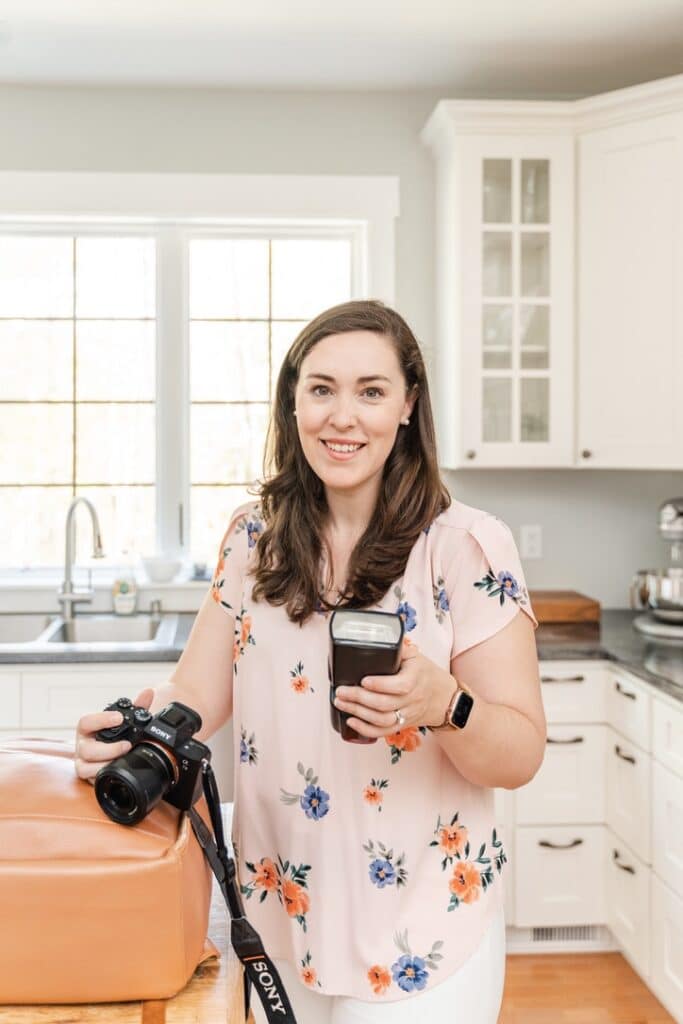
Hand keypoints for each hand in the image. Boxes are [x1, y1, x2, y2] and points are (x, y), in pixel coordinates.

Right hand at [73, 688, 154, 783]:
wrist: (109, 753)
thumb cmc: (113, 734)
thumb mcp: (125, 720)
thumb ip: (136, 706)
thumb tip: (148, 692)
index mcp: (87, 729)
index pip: (86, 722)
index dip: (101, 720)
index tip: (119, 718)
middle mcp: (82, 746)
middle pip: (86, 749)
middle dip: (108, 749)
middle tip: (127, 744)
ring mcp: (83, 763)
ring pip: (85, 767)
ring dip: (107, 763)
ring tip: (124, 758)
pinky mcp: (89, 777)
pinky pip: (92, 780)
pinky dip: (105, 775)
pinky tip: (118, 770)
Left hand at [333, 639, 454, 738]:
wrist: (445, 699)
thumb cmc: (427, 674)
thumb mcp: (416, 657)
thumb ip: (397, 649)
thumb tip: (377, 637)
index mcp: (415, 680)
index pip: (398, 686)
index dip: (379, 685)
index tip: (363, 680)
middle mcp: (411, 700)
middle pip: (384, 704)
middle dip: (359, 699)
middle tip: (340, 691)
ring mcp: (407, 715)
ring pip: (382, 720)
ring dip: (358, 713)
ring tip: (340, 703)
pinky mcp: (403, 725)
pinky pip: (383, 732)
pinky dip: (366, 729)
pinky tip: (351, 721)